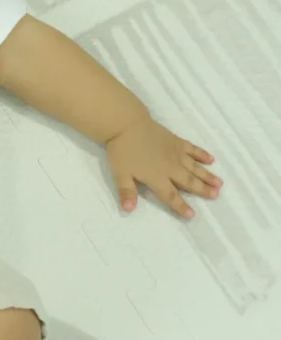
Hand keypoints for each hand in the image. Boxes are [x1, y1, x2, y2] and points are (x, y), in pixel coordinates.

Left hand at [105, 117, 222, 218]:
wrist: (127, 124)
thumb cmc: (122, 151)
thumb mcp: (120, 174)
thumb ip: (127, 192)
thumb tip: (129, 209)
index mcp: (157, 177)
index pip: (170, 195)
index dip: (181, 206)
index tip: (192, 215)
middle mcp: (170, 167)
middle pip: (189, 181)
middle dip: (203, 190)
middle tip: (216, 195)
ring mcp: (175, 153)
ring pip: (195, 167)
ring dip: (207, 175)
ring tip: (219, 183)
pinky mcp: (176, 141)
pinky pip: (192, 149)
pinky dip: (202, 154)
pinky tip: (211, 159)